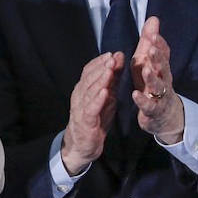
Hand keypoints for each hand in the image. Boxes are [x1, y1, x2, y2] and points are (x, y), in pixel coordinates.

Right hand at [61, 52, 121, 174]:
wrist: (84, 144)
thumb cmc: (95, 119)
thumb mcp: (106, 96)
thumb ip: (111, 80)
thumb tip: (117, 59)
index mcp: (83, 88)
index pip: (89, 70)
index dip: (100, 61)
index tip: (114, 53)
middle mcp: (79, 95)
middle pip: (89, 78)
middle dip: (102, 67)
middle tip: (113, 58)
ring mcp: (81, 108)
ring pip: (89, 90)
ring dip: (100, 79)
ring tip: (109, 70)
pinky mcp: (85, 120)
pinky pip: (91, 108)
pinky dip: (97, 99)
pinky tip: (105, 92)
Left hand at [131, 16, 184, 143]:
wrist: (164, 114)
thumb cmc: (153, 84)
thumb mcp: (149, 62)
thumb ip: (150, 43)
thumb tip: (153, 18)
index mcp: (160, 67)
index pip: (163, 53)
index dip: (159, 44)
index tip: (153, 34)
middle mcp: (163, 79)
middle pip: (163, 67)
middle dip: (158, 58)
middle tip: (152, 49)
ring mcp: (160, 95)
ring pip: (158, 86)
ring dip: (152, 78)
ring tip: (146, 70)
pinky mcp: (153, 110)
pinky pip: (149, 105)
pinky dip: (142, 100)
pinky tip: (135, 94)